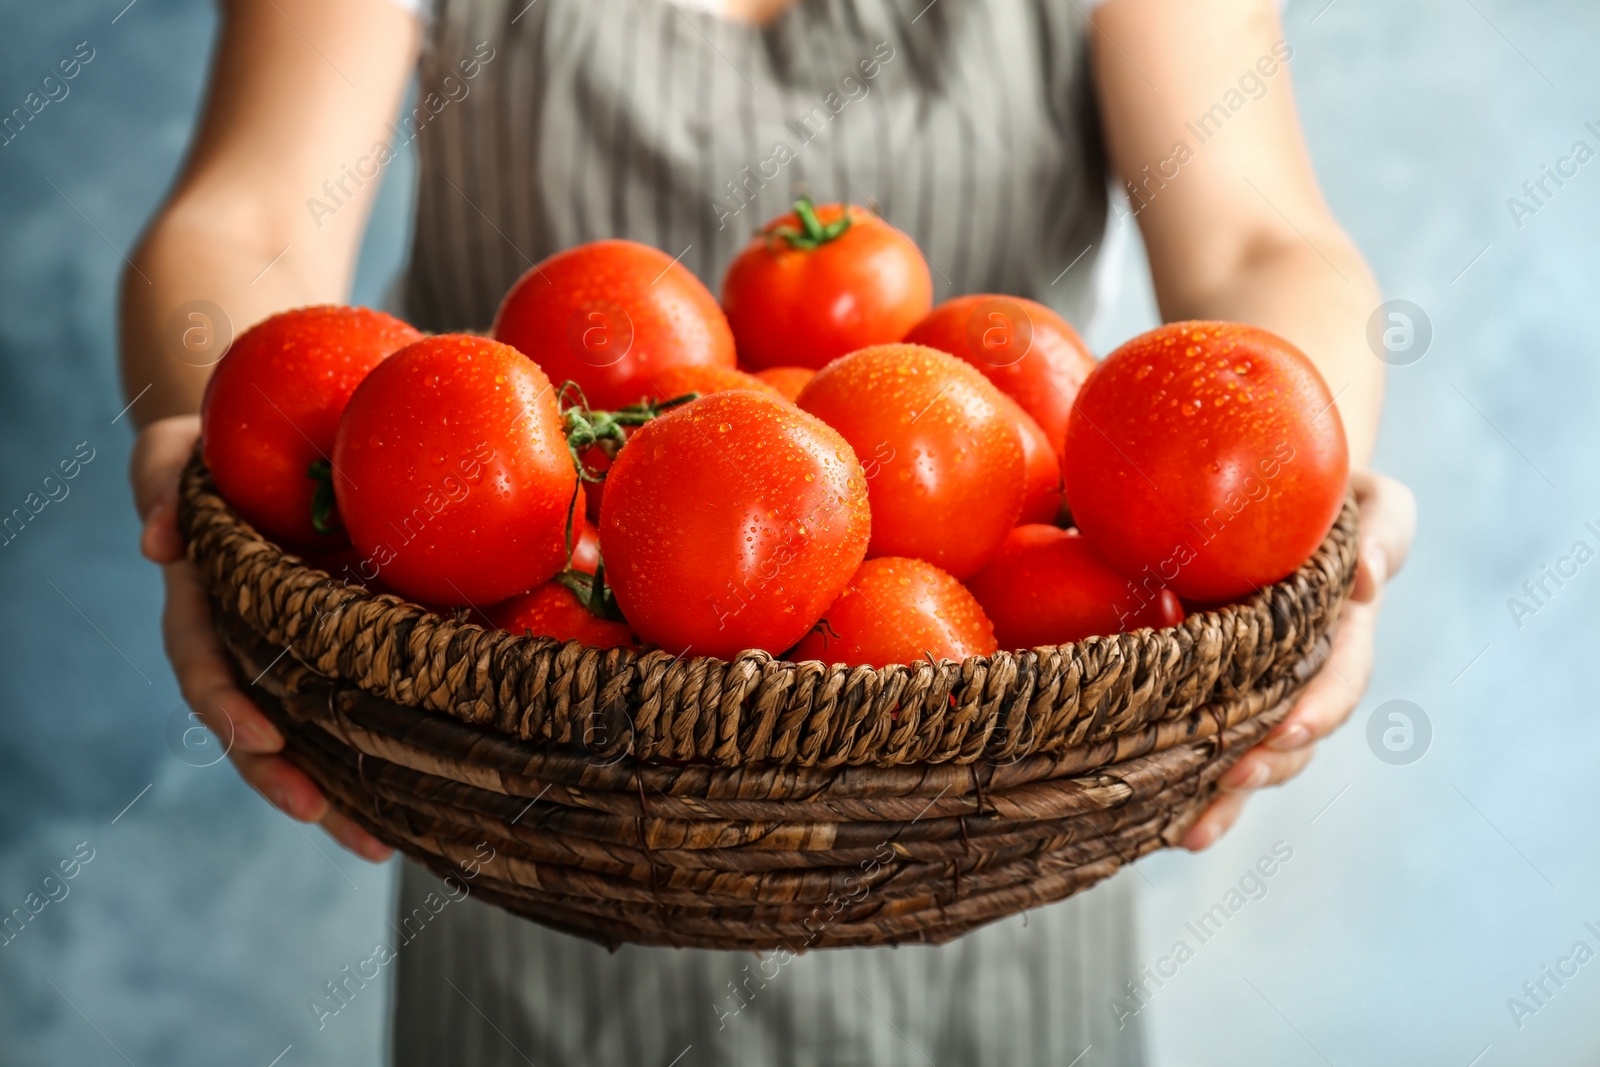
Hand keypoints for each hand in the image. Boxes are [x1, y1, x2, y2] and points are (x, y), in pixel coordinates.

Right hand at [132, 414, 391, 861]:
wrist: (257, 446)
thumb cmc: (212, 450)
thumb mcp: (177, 454)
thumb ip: (163, 485)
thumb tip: (157, 542)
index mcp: (206, 604)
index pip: (206, 665)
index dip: (229, 707)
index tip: (263, 738)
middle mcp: (248, 642)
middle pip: (258, 726)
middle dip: (286, 780)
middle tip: (329, 820)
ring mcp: (295, 651)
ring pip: (311, 734)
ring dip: (340, 791)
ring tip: (383, 842)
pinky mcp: (346, 646)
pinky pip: (361, 702)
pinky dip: (385, 746)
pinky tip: (429, 788)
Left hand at [1181, 470, 1416, 850]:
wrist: (1266, 487)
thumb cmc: (1327, 494)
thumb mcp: (1375, 499)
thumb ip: (1385, 530)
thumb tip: (1366, 577)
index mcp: (1337, 636)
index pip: (1336, 682)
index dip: (1316, 711)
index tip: (1288, 731)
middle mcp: (1293, 676)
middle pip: (1286, 741)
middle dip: (1261, 770)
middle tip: (1230, 784)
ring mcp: (1245, 690)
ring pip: (1240, 757)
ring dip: (1219, 799)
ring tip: (1186, 832)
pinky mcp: (1195, 690)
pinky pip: (1185, 739)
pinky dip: (1167, 780)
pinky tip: (1141, 815)